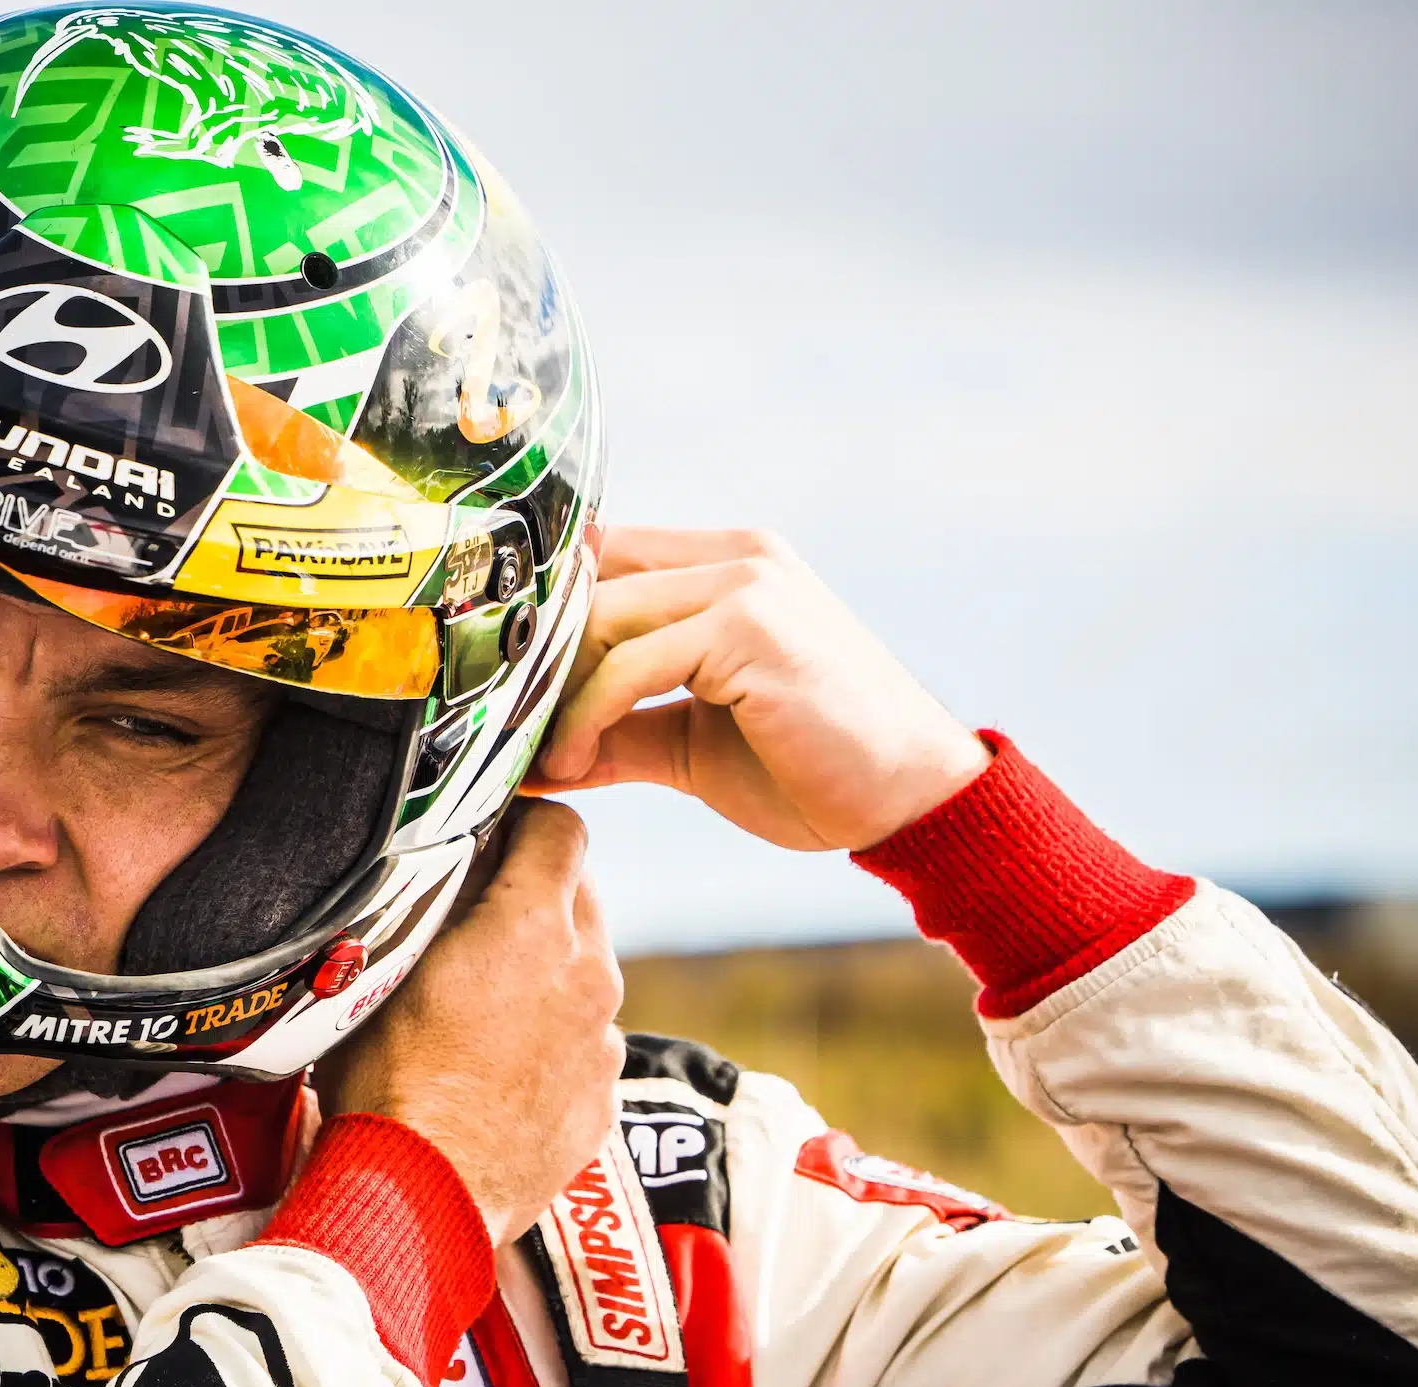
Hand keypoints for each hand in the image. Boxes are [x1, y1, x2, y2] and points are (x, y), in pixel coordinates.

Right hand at [321, 801, 624, 1245]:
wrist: (416, 1198)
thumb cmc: (383, 1079)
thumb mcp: (386, 966)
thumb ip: (436, 904)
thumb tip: (453, 860)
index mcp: (535, 927)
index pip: (562, 829)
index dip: (525, 824)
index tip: (494, 838)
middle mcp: (589, 977)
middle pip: (581, 898)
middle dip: (536, 896)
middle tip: (476, 919)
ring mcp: (602, 1044)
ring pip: (586, 976)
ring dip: (545, 974)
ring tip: (481, 1006)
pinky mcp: (602, 1102)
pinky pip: (585, 1046)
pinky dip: (554, 1042)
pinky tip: (498, 1070)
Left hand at [528, 526, 989, 851]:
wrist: (909, 799)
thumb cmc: (813, 770)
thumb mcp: (691, 743)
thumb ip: (617, 729)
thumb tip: (530, 753)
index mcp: (729, 566)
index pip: (603, 560)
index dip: (548, 624)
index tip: (510, 694)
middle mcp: (737, 557)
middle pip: (590, 581)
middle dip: (539, 660)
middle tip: (508, 731)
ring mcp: (746, 584)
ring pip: (601, 618)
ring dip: (555, 696)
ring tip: (543, 759)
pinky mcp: (748, 626)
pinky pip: (631, 663)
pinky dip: (586, 713)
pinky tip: (573, 762)